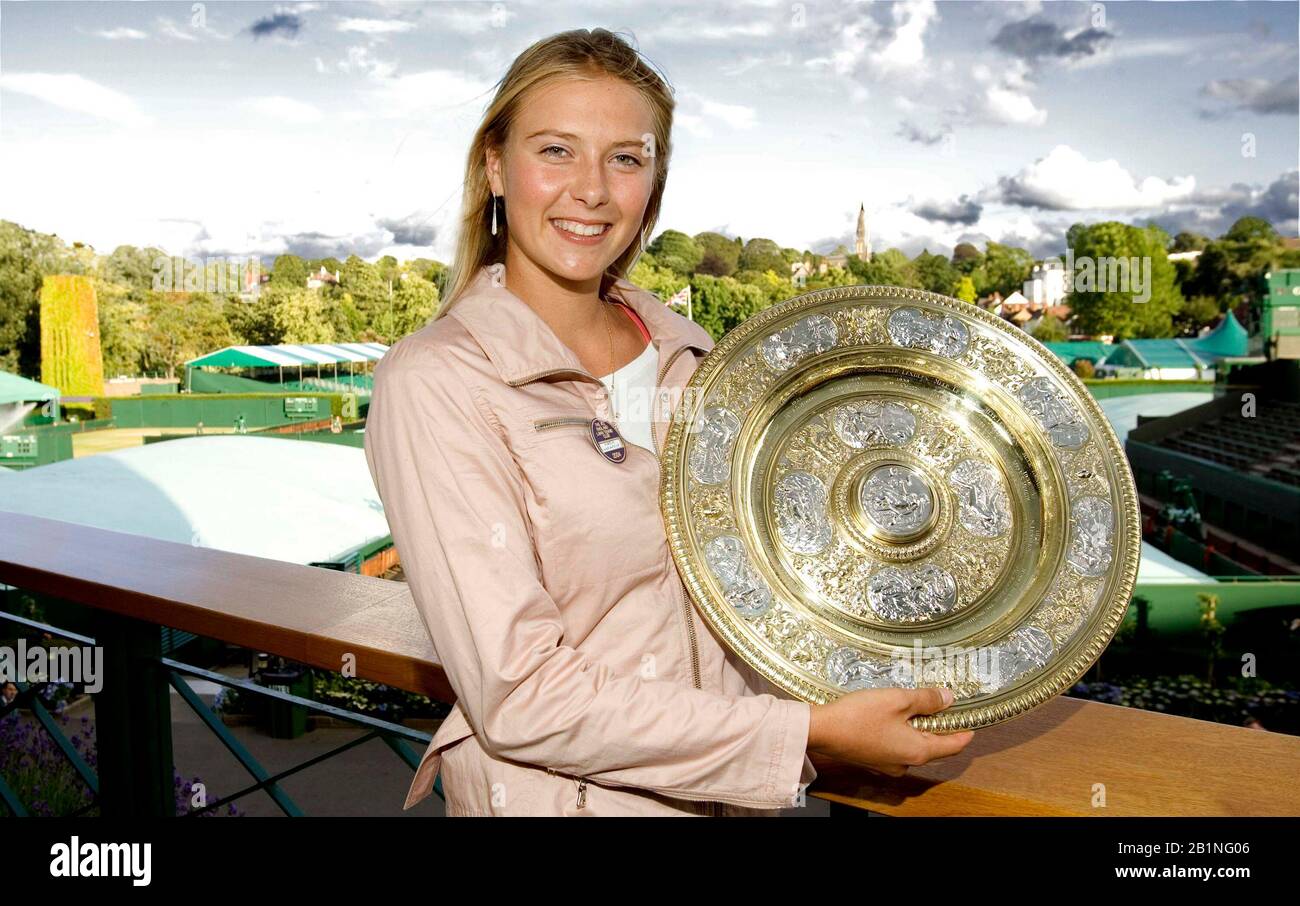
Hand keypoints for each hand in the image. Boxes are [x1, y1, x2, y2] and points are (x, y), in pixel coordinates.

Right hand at [807, 686, 973, 776]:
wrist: (822, 731)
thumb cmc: (859, 716)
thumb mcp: (898, 700)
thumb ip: (926, 699)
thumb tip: (948, 698)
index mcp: (918, 751)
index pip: (954, 745)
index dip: (965, 730)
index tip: (973, 719)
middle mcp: (906, 762)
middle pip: (934, 746)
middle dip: (941, 726)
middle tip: (944, 704)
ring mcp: (889, 764)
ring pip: (914, 745)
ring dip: (919, 727)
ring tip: (916, 704)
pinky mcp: (874, 759)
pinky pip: (897, 746)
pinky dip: (902, 731)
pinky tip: (894, 714)